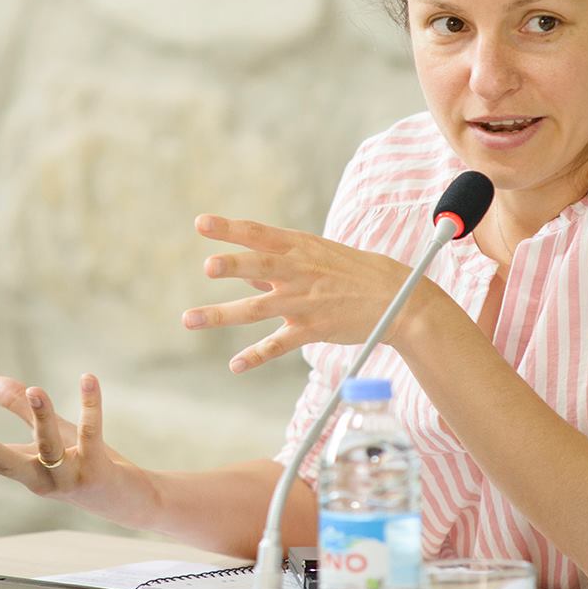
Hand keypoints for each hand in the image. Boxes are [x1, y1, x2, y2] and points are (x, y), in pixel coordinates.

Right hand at [0, 375, 155, 524]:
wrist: (126, 499)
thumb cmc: (80, 465)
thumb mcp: (47, 435)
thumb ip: (19, 409)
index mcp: (23, 468)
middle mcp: (40, 478)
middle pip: (9, 465)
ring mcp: (68, 476)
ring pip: (50, 447)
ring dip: (43, 418)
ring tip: (35, 389)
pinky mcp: (97, 467)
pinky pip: (92, 431)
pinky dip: (91, 405)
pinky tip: (88, 379)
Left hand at [185, 214, 447, 372]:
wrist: (398, 299)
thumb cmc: (354, 273)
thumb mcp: (318, 257)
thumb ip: (280, 265)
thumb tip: (247, 274)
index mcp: (299, 247)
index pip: (258, 234)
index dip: (229, 228)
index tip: (200, 223)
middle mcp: (298, 272)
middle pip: (260, 267)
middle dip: (233, 265)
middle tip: (207, 267)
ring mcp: (304, 302)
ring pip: (256, 309)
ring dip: (221, 314)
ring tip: (189, 318)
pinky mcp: (312, 329)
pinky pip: (278, 344)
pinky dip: (255, 355)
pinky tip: (235, 365)